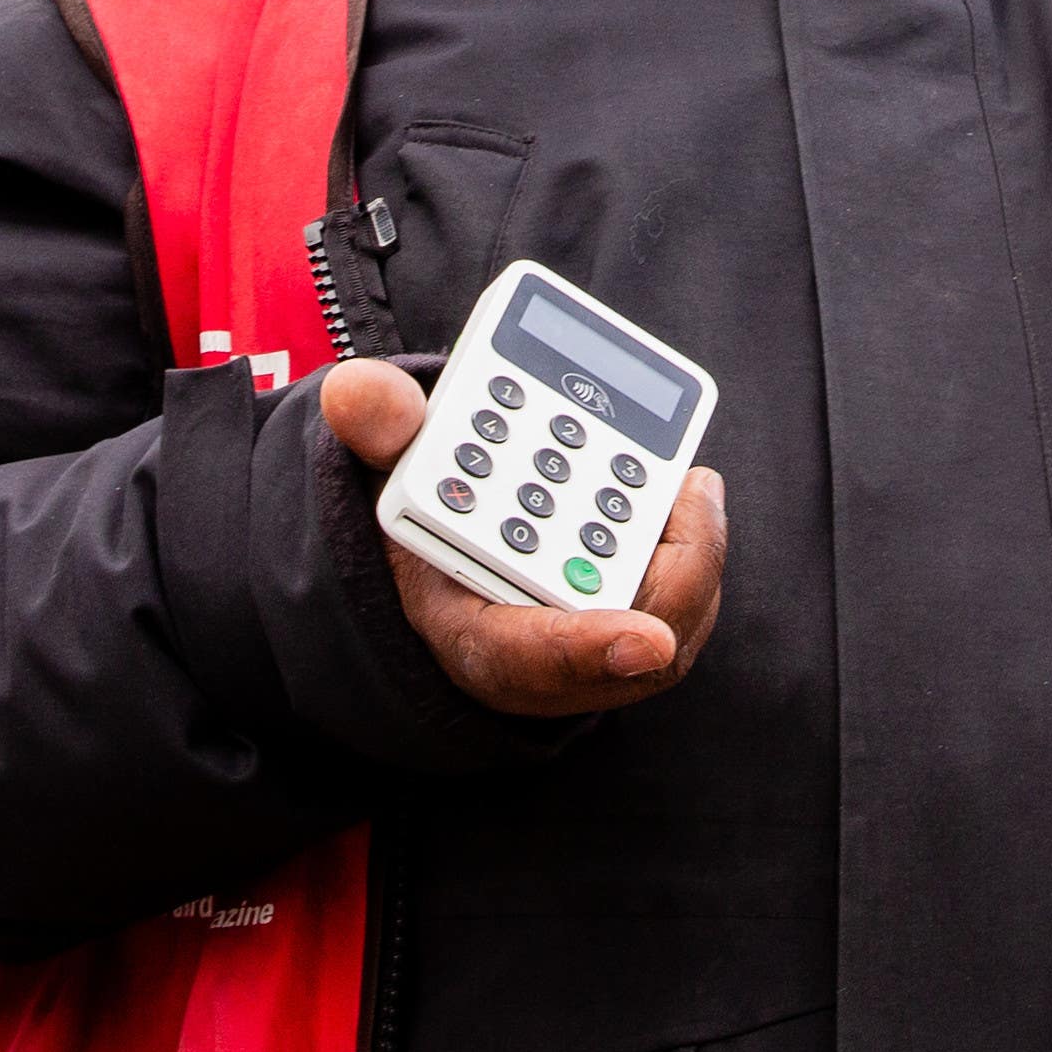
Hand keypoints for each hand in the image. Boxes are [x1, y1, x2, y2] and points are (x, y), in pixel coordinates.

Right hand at [321, 357, 726, 718]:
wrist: (453, 551)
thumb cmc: (428, 515)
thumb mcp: (393, 472)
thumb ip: (383, 432)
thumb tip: (357, 390)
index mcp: (473, 637)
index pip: (531, 660)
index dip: (590, 653)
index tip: (648, 642)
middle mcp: (542, 661)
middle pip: (625, 642)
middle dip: (671, 573)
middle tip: (691, 488)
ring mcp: (595, 651)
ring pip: (669, 625)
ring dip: (691, 556)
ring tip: (694, 482)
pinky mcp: (633, 627)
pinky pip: (679, 605)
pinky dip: (691, 551)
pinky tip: (690, 490)